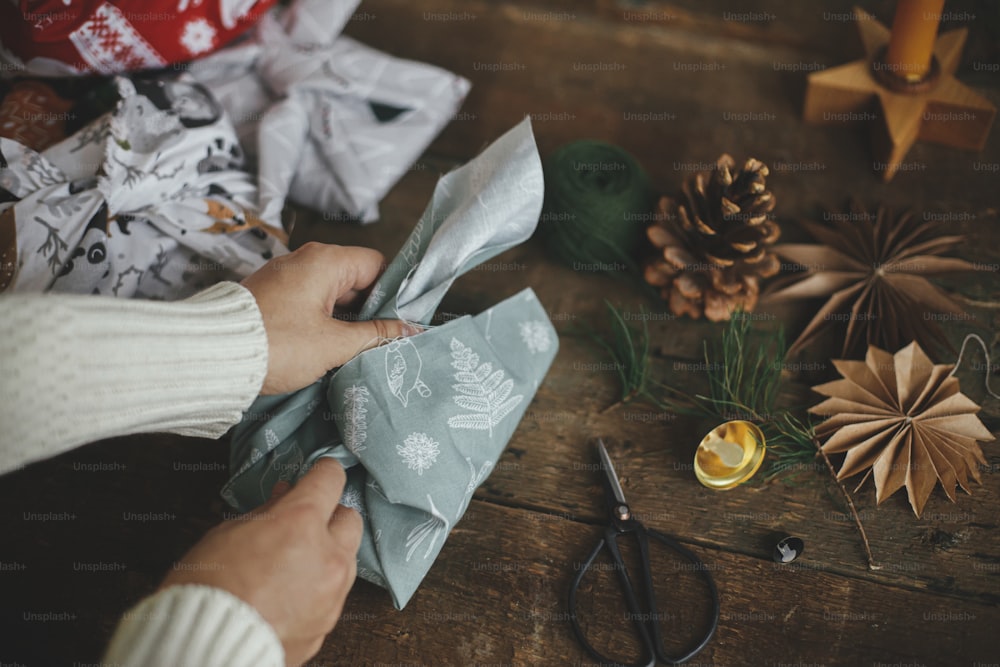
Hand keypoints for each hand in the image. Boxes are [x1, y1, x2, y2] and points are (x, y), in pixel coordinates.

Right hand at [161, 458, 361, 665]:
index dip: (322, 473)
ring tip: (295, 561)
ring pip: (348, 559)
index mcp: (301, 523)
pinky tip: (292, 592)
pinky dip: (319, 587)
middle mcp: (327, 556)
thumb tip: (284, 497)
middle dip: (330, 515)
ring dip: (329, 553)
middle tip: (304, 521)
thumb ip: (266, 512)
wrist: (206, 651)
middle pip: (350, 519)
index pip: (330, 479)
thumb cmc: (206, 590)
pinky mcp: (328, 624)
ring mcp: (332, 594)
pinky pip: (334, 595)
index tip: (317, 474)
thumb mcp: (227, 533)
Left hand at [241, 242, 418, 394]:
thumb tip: (409, 331)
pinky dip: (324, 324)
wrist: (212, 357)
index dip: (394, 292)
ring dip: (347, 322)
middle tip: (386, 342)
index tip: (403, 321)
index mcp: (324, 260)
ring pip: (332, 296)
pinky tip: (331, 350)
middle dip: (372, 312)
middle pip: (355, 281)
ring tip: (361, 351)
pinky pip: (310, 305)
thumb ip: (376, 335)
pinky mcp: (272, 298)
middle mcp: (304, 261)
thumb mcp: (334, 344)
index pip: (376, 265)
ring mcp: (285, 279)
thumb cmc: (276, 344)